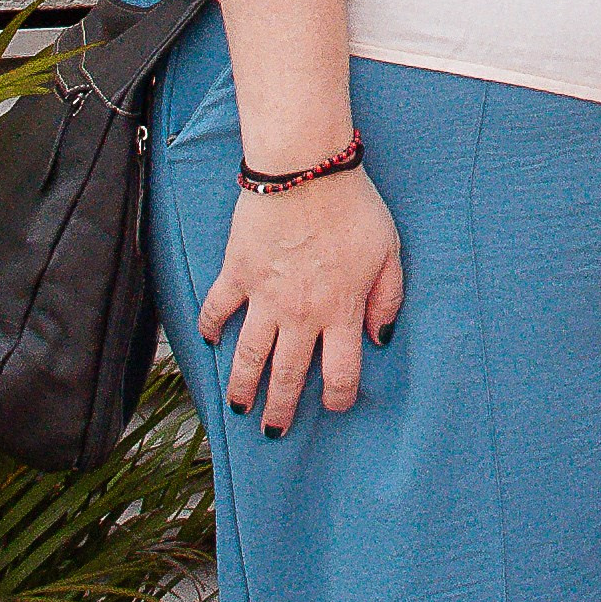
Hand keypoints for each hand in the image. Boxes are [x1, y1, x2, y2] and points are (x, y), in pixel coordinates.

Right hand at [200, 169, 404, 435]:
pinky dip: (210, 328)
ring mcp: (264, 297)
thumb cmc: (355, 208)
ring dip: (241, 386)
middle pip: (287, 376)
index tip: (332, 407)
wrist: (306, 171)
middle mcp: (300, 314)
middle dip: (280, 410)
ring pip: (249, 356)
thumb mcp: (390, 253)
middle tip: (273, 431)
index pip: (340, 374)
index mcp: (341, 311)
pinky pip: (217, 309)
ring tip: (239, 407)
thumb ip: (388, 299)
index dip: (337, 398)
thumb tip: (380, 338)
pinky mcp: (237, 273)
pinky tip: (210, 343)